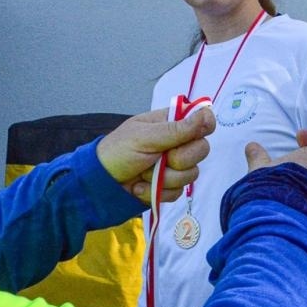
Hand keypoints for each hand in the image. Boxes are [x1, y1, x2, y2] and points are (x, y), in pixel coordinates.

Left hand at [95, 105, 214, 202]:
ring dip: (164, 178)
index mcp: (171, 123)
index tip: (190, 137)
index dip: (203, 128)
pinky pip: (178, 192)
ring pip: (192, 174)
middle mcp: (177, 143)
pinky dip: (157, 192)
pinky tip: (140, 187)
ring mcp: (174, 166)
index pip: (202, 120)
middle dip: (179, 159)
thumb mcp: (145, 137)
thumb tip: (208, 114)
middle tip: (159, 158)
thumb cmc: (117, 152)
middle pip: (201, 150)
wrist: (98, 185)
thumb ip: (178, 129)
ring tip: (143, 174)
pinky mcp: (169, 187)